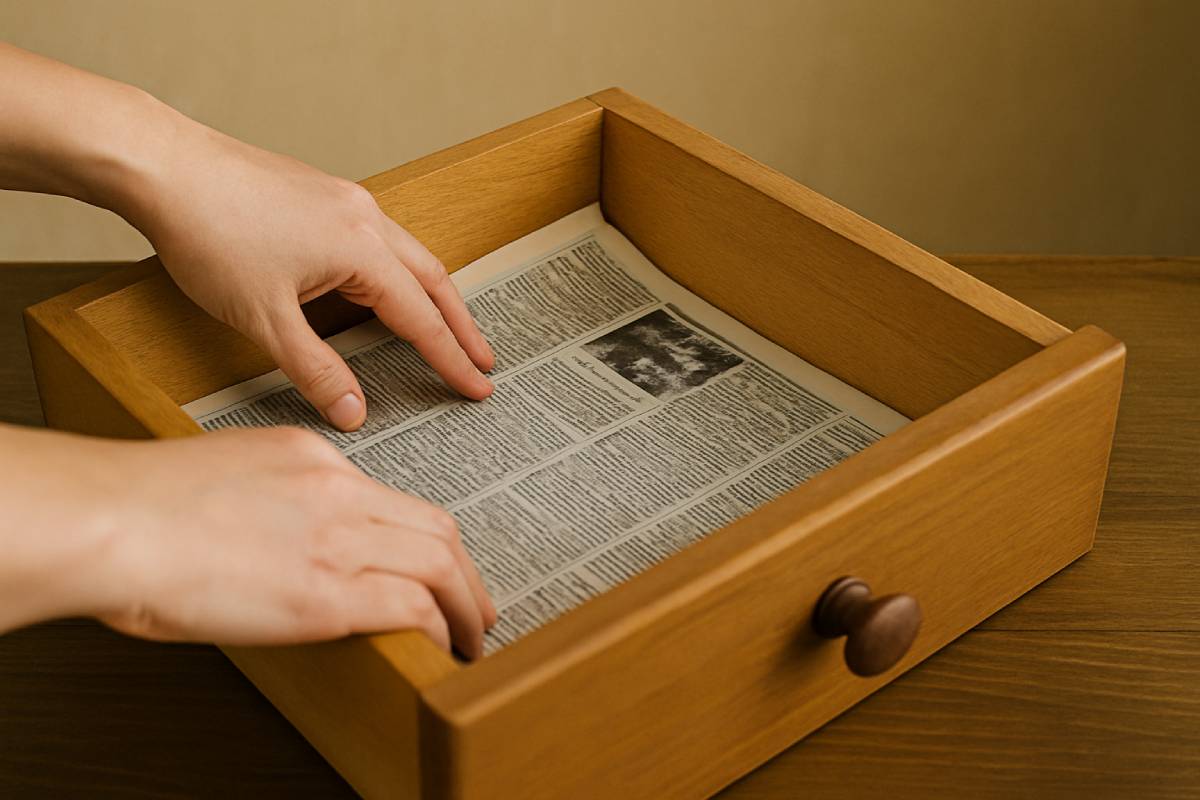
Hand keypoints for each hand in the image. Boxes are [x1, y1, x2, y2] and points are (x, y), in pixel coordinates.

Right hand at [0, 425, 496, 657]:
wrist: (110, 521)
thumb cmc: (137, 508)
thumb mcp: (223, 476)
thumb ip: (269, 501)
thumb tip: (279, 543)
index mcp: (311, 458)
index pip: (394, 499)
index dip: (424, 538)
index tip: (429, 565)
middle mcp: (338, 490)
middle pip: (436, 527)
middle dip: (466, 571)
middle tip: (476, 602)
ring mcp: (337, 540)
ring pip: (440, 565)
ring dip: (467, 604)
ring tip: (473, 634)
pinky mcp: (327, 594)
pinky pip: (413, 608)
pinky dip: (440, 628)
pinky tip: (444, 647)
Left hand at [124, 111, 495, 430]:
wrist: (165, 166)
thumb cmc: (209, 232)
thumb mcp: (263, 317)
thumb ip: (314, 368)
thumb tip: (353, 410)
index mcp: (362, 249)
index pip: (421, 317)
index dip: (451, 358)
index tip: (477, 386)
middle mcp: (366, 218)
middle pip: (434, 280)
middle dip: (461, 326)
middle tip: (482, 362)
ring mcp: (346, 200)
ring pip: (410, 254)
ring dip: (434, 295)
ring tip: (448, 328)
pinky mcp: (324, 194)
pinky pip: (382, 238)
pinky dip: (401, 270)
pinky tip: (388, 286)